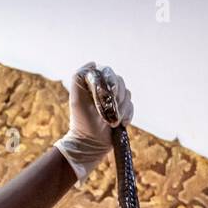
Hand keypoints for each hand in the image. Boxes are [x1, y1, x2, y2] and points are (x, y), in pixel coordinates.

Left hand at [54, 61, 133, 182]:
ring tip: (111, 122)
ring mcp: (115, 99)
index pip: (108, 72)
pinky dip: (127, 115)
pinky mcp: (123, 110)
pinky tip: (119, 124)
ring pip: (127, 94)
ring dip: (120, 109)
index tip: (110, 95)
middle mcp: (105, 88)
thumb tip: (93, 63)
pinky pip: (131, 106)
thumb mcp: (76, 98)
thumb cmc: (81, 121)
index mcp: (94, 82)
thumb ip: (79, 77)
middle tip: (108, 113)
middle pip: (120, 82)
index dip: (111, 83)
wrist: (90, 143)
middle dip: (116, 99)